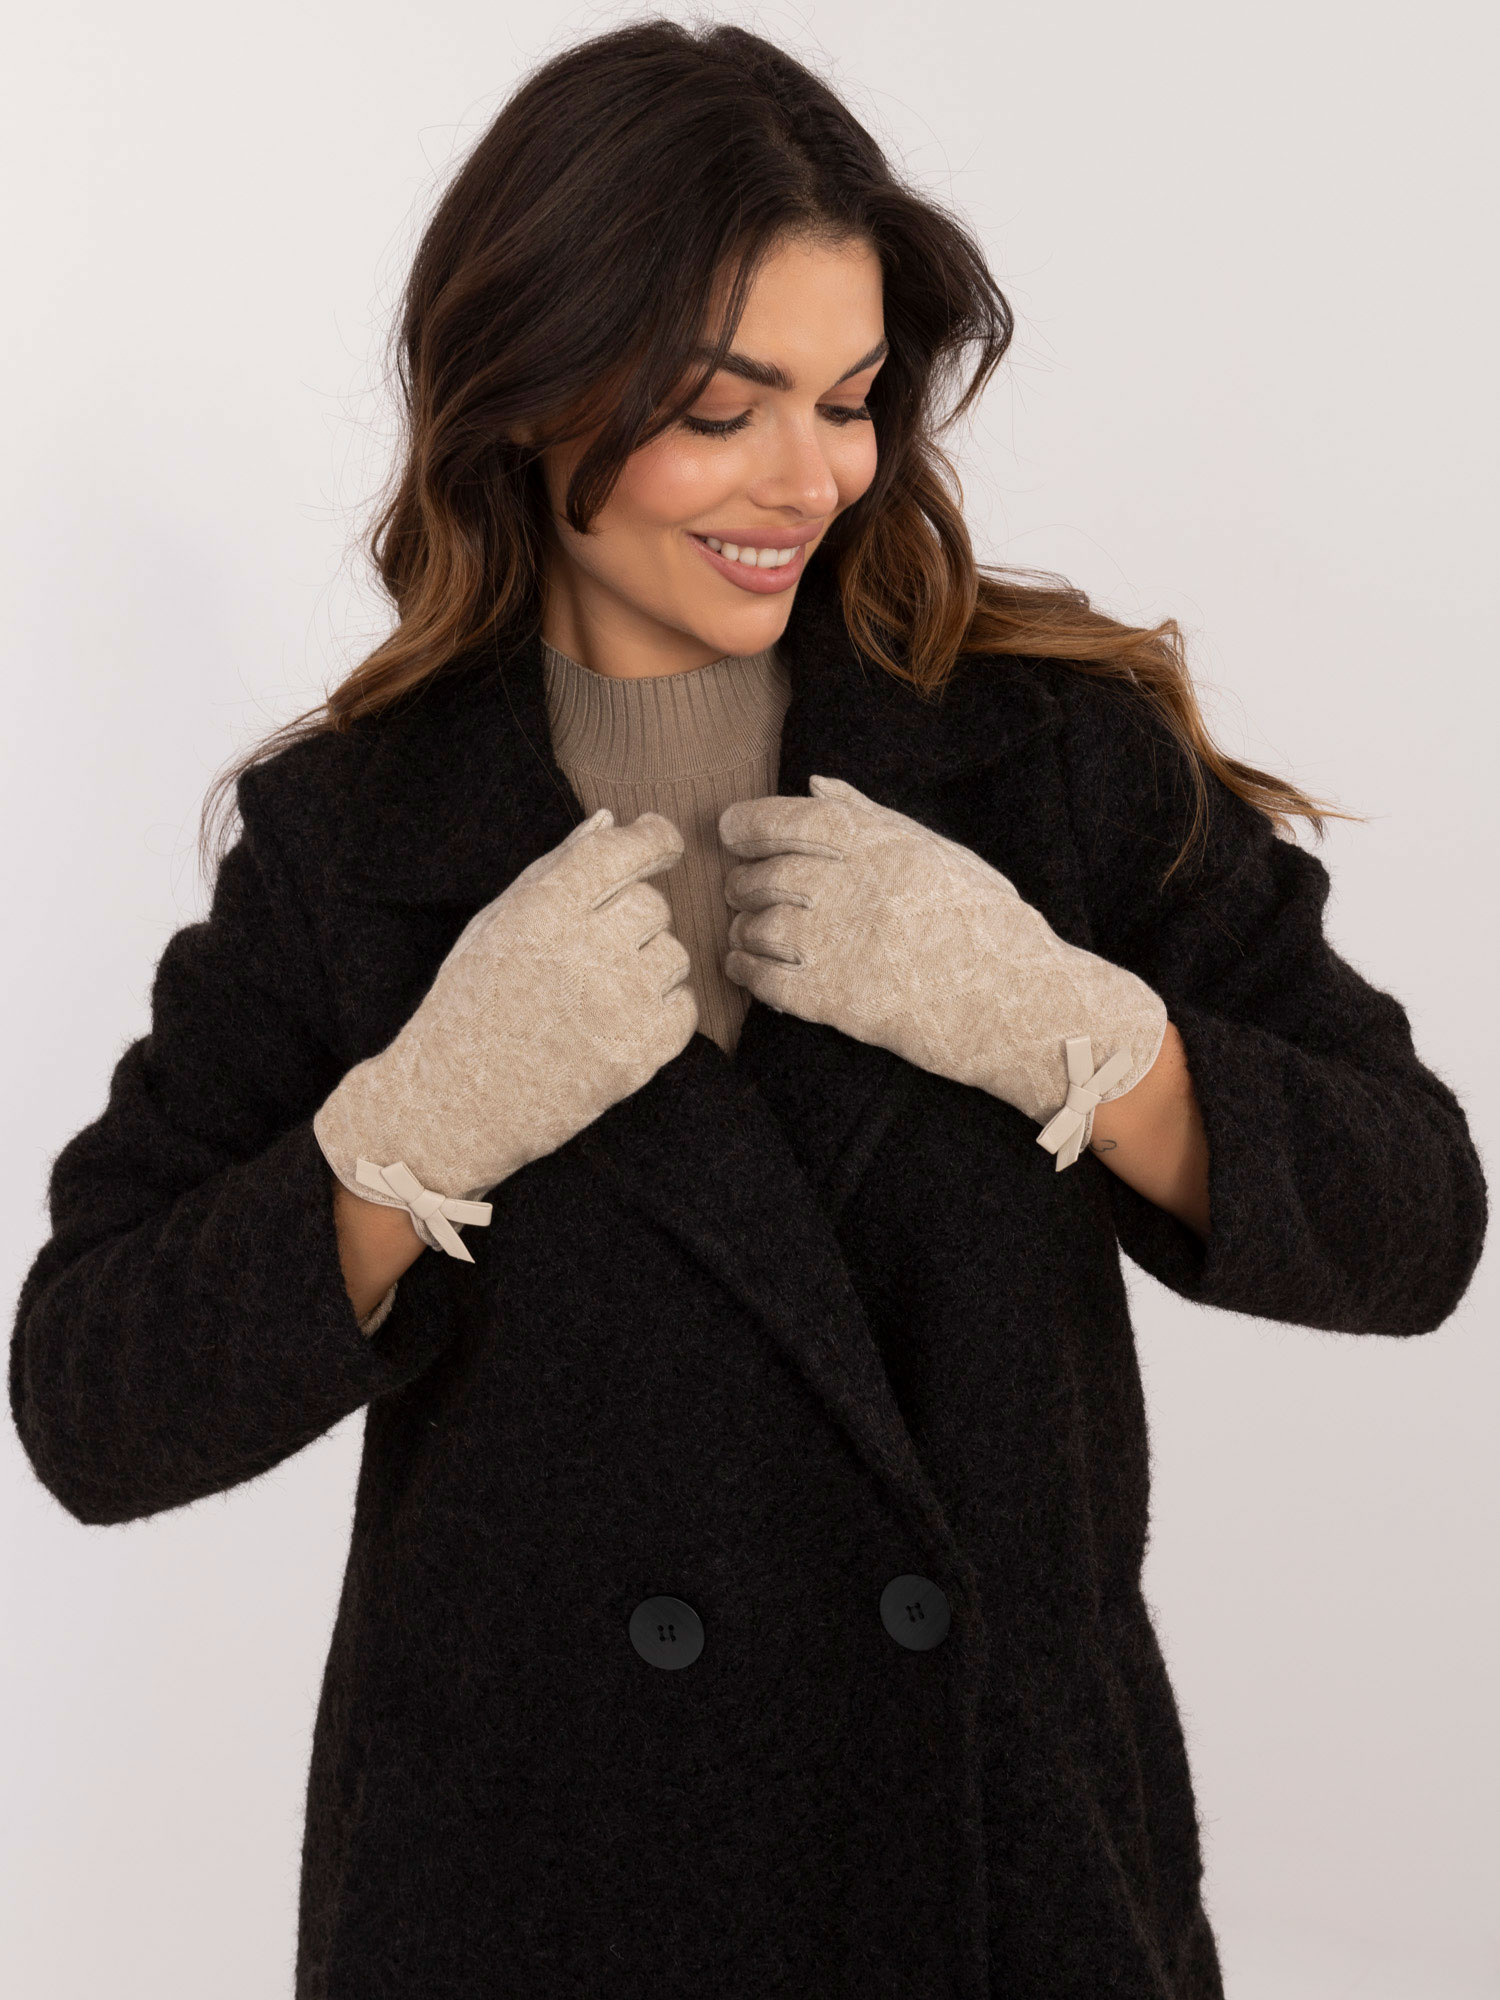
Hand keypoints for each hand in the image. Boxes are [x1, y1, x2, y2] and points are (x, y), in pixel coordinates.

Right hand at [315, 809, 696, 1255]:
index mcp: (540, 911)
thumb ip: (555, 868)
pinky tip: (619, 1022)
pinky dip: (662, 1013)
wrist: (451, 1104)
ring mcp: (612, 1008)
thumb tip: (610, 820)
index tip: (660, 842)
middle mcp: (580, 953)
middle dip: (633, 918)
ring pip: (673, 956)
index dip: (653, 839)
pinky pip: (684, 1010)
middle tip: (595, 949)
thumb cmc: (469, 1005)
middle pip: (652, 905)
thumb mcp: (495, 924)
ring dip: (648, 966)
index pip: (622, 850)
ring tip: (601, 991)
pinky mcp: (634, 1057)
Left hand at [719, 775, 1166, 1168]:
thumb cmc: (983, 922)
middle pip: (769, 874)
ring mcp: (845, 946)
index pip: (794, 820)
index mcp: (883, 847)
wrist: (1018, 1001)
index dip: (750, 822)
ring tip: (746, 931)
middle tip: (740, 888)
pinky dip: (746, 971)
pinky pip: (768, 981)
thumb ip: (870, 817)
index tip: (731, 830)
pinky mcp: (839, 1001)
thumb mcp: (936, 853)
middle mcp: (857, 890)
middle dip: (743, 880)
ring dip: (743, 928)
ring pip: (761, 926)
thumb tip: (816, 784)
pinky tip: (745, 969)